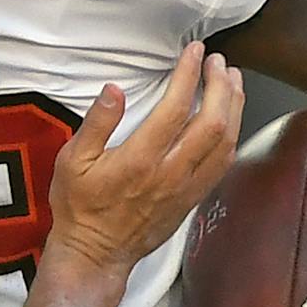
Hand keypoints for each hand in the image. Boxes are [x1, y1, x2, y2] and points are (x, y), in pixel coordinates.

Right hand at [47, 43, 244, 276]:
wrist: (96, 254)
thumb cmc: (80, 207)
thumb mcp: (71, 162)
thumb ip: (95, 124)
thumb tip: (114, 90)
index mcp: (139, 160)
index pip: (174, 108)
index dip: (188, 74)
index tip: (194, 52)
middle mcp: (170, 173)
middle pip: (212, 123)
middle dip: (221, 86)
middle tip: (218, 62)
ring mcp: (186, 188)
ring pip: (225, 143)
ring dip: (234, 108)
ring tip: (232, 81)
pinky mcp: (193, 199)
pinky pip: (223, 164)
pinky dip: (232, 135)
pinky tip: (231, 118)